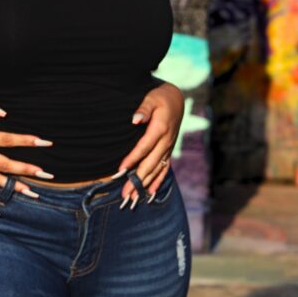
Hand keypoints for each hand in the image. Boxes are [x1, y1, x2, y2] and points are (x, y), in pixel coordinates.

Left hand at [116, 82, 183, 206]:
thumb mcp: (151, 97)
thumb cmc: (160, 97)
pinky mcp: (168, 151)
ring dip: (145, 185)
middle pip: (150, 164)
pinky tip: (149, 194)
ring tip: (133, 199)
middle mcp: (166, 141)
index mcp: (161, 128)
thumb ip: (144, 108)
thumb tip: (135, 119)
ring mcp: (168, 148)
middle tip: (125, 195)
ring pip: (156, 170)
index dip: (133, 159)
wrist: (176, 100)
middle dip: (138, 180)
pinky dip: (157, 182)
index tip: (121, 170)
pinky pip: (164, 169)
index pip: (144, 147)